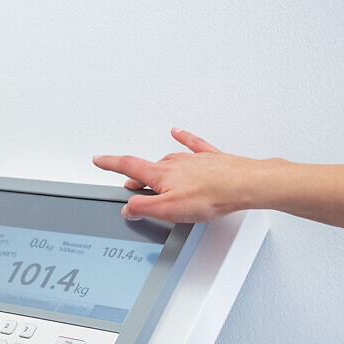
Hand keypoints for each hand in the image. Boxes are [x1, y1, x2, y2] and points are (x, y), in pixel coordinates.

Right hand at [93, 128, 257, 222]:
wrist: (244, 184)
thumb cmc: (210, 196)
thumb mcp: (168, 210)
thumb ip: (143, 208)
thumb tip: (127, 207)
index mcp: (161, 174)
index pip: (128, 166)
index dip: (110, 164)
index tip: (98, 159)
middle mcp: (174, 163)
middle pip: (148, 168)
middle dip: (136, 177)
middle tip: (128, 185)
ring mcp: (193, 159)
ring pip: (168, 161)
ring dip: (157, 168)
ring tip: (152, 177)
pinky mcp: (211, 158)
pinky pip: (193, 144)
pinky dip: (183, 138)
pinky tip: (178, 133)